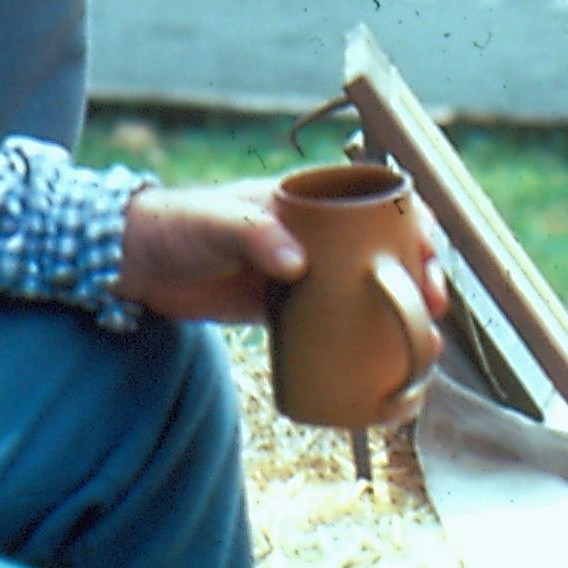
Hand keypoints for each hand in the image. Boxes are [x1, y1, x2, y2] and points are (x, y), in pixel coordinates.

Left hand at [115, 176, 452, 326]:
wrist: (133, 263)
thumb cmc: (177, 225)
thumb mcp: (218, 221)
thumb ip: (256, 234)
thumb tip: (299, 266)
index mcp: (311, 200)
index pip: (382, 204)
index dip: (419, 227)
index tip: (431, 256)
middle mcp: (317, 236)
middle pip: (387, 254)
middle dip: (422, 280)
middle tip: (434, 310)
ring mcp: (304, 275)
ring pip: (367, 293)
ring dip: (400, 318)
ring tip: (424, 349)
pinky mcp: (285, 310)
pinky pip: (333, 325)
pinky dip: (359, 344)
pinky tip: (379, 367)